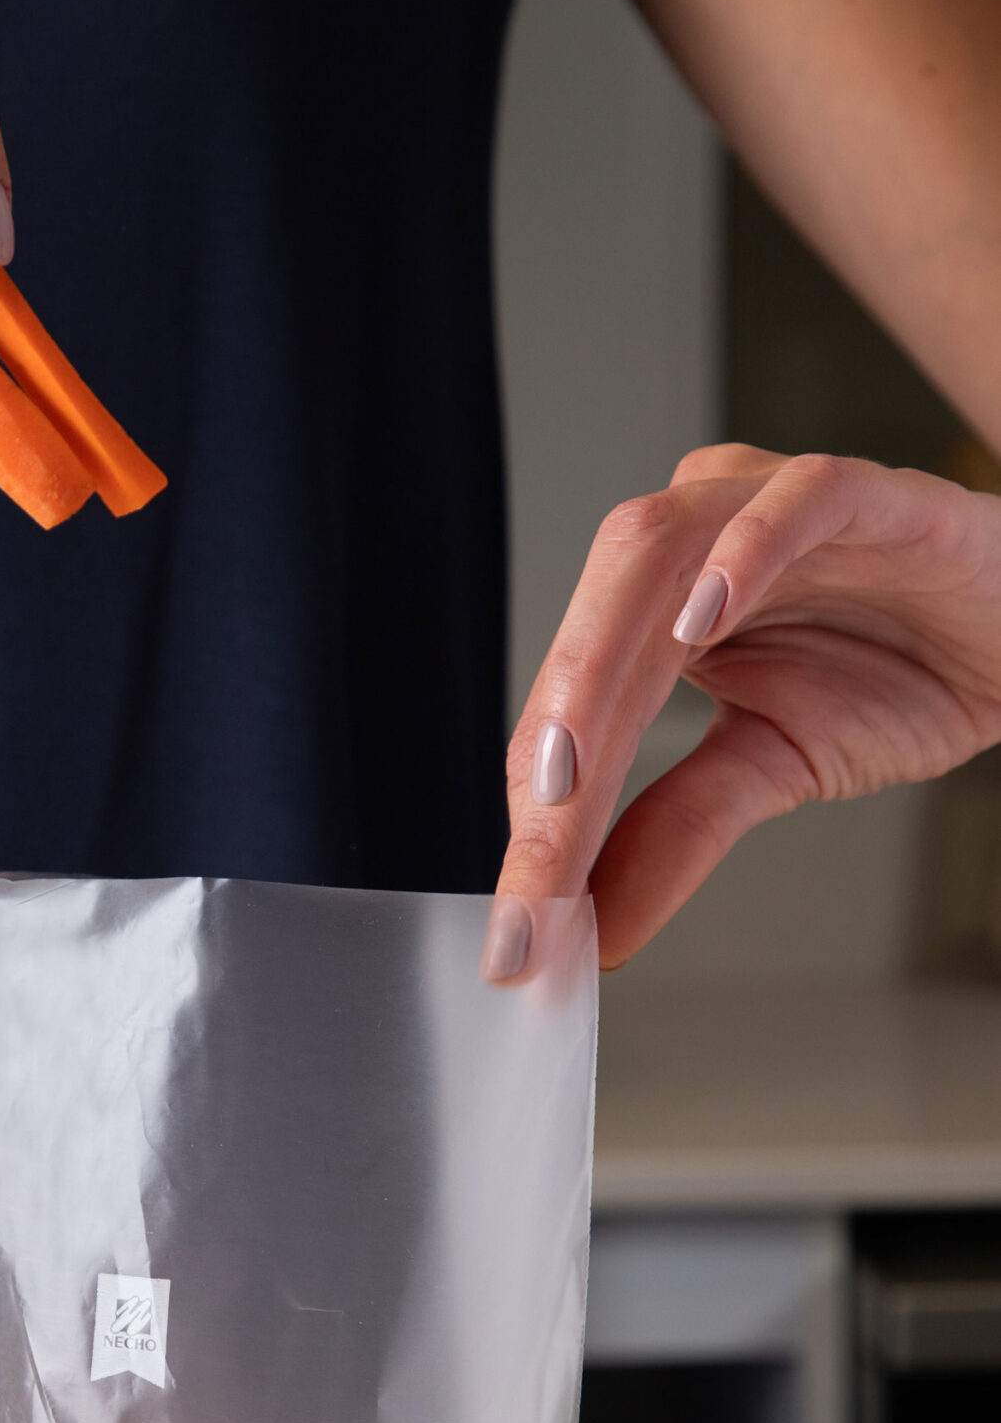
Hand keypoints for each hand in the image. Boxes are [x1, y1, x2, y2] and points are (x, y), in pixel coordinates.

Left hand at [481, 447, 1000, 981]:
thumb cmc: (898, 671)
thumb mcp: (773, 768)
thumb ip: (679, 832)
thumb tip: (595, 930)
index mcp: (657, 608)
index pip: (573, 709)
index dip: (540, 815)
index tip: (524, 921)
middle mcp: (695, 545)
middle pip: (589, 630)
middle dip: (550, 757)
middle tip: (537, 872)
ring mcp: (768, 504)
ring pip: (653, 554)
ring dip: (601, 667)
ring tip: (571, 769)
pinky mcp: (866, 492)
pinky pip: (794, 500)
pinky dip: (743, 556)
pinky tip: (703, 622)